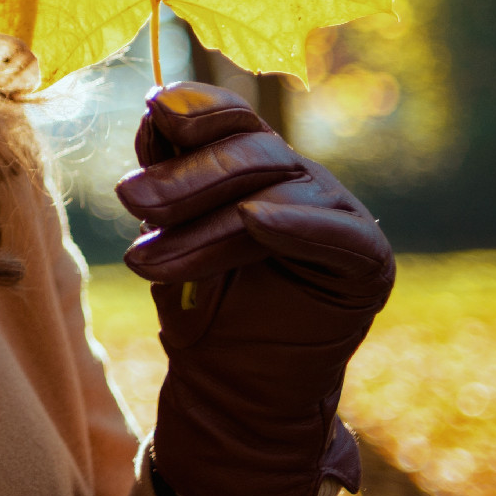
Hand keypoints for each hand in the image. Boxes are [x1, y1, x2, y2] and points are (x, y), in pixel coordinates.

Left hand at [114, 82, 393, 495]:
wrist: (230, 386)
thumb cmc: (201, 300)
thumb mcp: (169, 228)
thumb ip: (168, 170)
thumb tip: (158, 109)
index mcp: (256, 163)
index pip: (232, 118)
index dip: (198, 109)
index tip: (155, 111)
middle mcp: (300, 180)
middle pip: (249, 154)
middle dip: (184, 177)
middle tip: (129, 199)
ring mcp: (338, 217)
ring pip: (274, 196)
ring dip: (206, 224)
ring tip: (147, 257)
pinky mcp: (367, 264)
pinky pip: (337, 234)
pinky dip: (295, 224)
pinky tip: (256, 220)